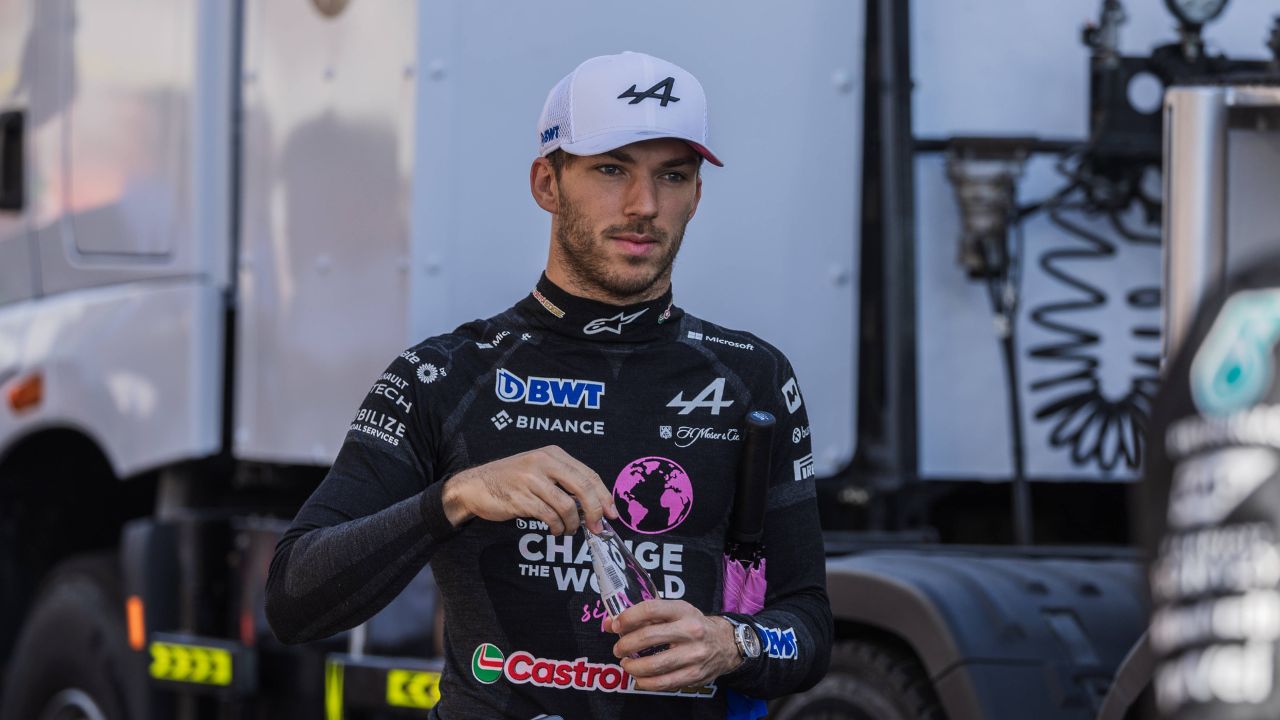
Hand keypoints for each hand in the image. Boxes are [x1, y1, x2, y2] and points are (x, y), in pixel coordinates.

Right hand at [441, 446, 617, 533]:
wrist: (475, 485)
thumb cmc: (512, 480)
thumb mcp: (539, 470)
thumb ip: (564, 481)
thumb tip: (594, 505)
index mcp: (553, 454)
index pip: (589, 474)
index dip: (604, 495)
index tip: (612, 514)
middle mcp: (543, 462)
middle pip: (583, 487)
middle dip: (594, 511)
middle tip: (597, 527)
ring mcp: (531, 479)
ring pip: (566, 506)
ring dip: (572, 524)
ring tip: (567, 530)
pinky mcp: (520, 497)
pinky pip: (548, 516)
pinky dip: (556, 527)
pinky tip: (554, 529)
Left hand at [607, 600, 739, 691]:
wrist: (725, 643)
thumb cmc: (692, 625)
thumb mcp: (674, 612)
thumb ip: (644, 616)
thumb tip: (610, 624)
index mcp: (683, 610)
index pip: (650, 609)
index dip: (628, 618)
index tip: (616, 625)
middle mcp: (690, 631)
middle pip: (648, 637)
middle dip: (625, 644)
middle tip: (618, 649)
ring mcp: (694, 655)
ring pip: (654, 665)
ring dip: (632, 666)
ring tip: (626, 664)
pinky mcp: (694, 675)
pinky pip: (664, 683)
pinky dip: (645, 682)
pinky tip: (639, 678)